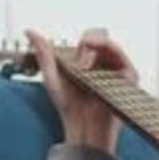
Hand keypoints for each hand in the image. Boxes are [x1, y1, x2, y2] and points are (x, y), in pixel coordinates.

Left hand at [25, 27, 137, 151]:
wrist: (81, 127)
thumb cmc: (69, 107)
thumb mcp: (52, 77)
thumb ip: (44, 53)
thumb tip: (29, 31)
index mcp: (90, 60)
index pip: (90, 38)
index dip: (83, 43)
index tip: (74, 57)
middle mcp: (105, 63)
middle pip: (101, 37)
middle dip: (89, 44)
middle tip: (81, 65)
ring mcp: (118, 70)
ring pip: (111, 46)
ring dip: (97, 49)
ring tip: (85, 68)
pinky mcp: (129, 78)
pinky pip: (123, 58)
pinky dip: (111, 57)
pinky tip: (98, 69)